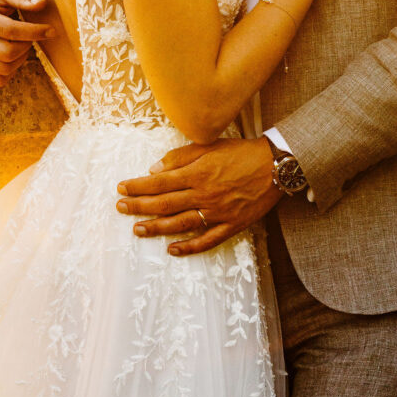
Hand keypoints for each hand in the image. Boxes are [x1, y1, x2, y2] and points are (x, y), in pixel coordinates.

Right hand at [0, 0, 55, 87]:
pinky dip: (11, 71)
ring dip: (21, 58)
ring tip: (23, 44)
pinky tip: (14, 56)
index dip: (35, 32)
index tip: (51, 30)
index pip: (10, 31)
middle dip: (28, 45)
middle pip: (8, 53)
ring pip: (4, 69)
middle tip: (32, 35)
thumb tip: (42, 4)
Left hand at [116, 138, 281, 254]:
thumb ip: (181, 157)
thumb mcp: (210, 146)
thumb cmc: (241, 152)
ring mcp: (217, 213)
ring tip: (137, 230)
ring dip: (156, 228)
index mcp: (198, 173)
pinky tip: (172, 249)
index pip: (160, 182)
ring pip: (180, 224)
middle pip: (165, 204)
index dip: (138, 186)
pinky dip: (188, 247)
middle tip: (120, 208)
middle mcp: (204, 195)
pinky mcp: (231, 225)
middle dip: (139, 206)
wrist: (275, 166)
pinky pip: (206, 240)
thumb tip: (155, 169)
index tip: (122, 188)